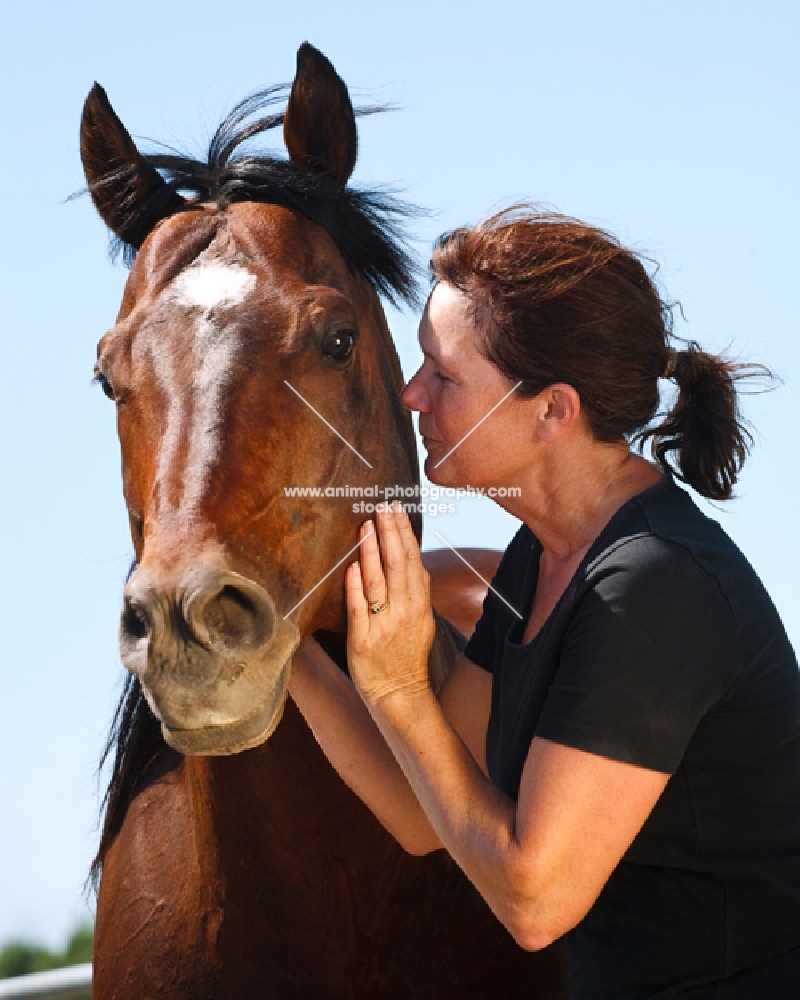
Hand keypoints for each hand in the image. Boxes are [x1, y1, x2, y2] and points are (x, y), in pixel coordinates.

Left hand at [345, 502, 435, 707]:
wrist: (401, 694)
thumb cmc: (407, 656)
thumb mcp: (422, 621)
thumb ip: (418, 591)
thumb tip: (414, 560)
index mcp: (419, 605)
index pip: (413, 560)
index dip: (405, 532)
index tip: (396, 509)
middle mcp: (404, 612)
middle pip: (398, 564)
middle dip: (390, 532)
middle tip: (382, 506)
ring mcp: (384, 626)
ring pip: (378, 581)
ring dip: (372, 551)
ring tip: (365, 526)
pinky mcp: (362, 641)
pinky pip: (359, 608)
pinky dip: (356, 586)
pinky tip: (352, 566)